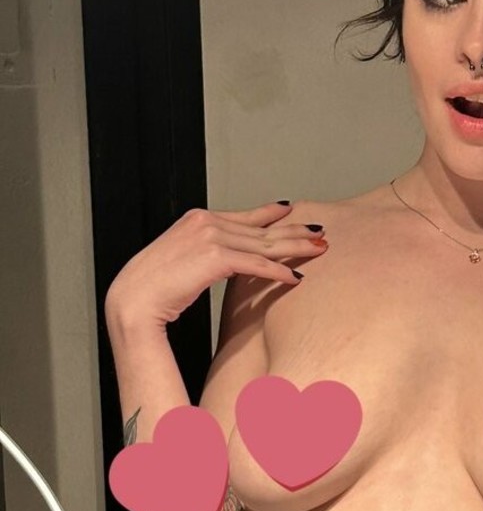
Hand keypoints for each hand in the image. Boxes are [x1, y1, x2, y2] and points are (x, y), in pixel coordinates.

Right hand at [104, 201, 327, 331]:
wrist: (134, 299)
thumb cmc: (155, 287)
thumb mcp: (184, 259)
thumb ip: (207, 251)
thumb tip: (229, 257)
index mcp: (198, 219)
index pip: (245, 216)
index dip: (272, 214)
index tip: (292, 212)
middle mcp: (206, 221)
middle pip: (262, 229)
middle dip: (295, 232)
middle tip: (320, 232)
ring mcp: (211, 236)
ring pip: (265, 244)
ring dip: (296, 248)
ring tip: (319, 250)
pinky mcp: (216, 257)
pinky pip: (257, 264)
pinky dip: (279, 271)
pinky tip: (296, 277)